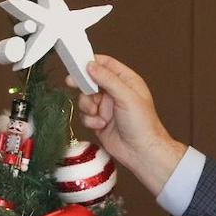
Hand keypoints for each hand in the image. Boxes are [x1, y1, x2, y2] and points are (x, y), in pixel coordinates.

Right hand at [67, 55, 186, 194]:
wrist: (141, 152)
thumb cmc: (143, 125)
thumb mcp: (126, 97)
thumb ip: (108, 79)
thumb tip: (91, 65)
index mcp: (127, 81)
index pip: (106, 64)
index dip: (91, 62)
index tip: (77, 63)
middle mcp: (116, 92)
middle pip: (91, 80)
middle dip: (83, 84)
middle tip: (72, 82)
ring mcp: (106, 107)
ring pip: (85, 98)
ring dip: (87, 106)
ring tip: (98, 114)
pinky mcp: (99, 121)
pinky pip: (86, 115)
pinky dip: (90, 120)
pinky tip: (101, 125)